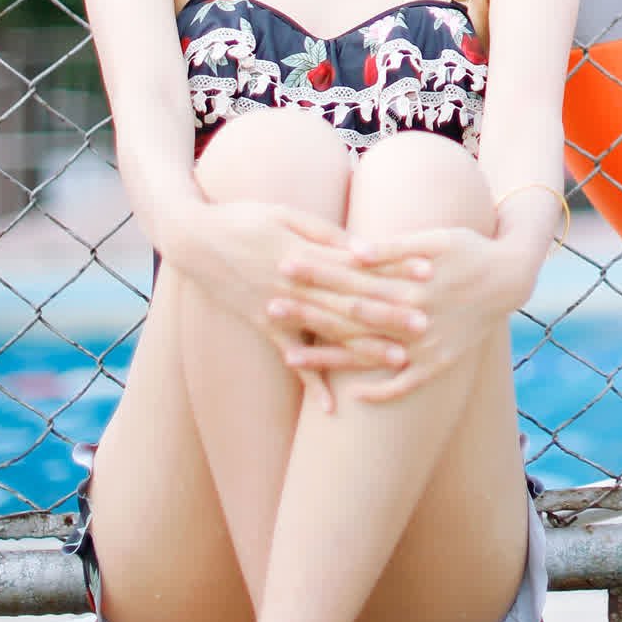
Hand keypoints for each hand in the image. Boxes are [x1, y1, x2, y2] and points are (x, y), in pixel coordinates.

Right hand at [165, 198, 427, 392]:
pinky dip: (310, 383)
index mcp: (305, 255)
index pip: (360, 266)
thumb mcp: (287, 214)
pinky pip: (292, 359)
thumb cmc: (244, 217)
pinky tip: (331, 408)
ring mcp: (279, 311)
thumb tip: (365, 250)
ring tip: (398, 360)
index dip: (394, 271)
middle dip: (390, 316)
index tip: (427, 274)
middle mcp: (295, 287)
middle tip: (427, 324)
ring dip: (363, 349)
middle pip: (351, 304)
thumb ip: (327, 235)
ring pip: (329, 335)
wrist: (193, 239)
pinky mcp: (265, 326)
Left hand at [279, 225, 511, 403]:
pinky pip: (405, 385)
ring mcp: (425, 347)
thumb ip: (392, 248)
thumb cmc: (468, 250)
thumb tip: (352, 251)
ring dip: (328, 357)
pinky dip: (381, 392)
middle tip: (271, 305)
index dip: (317, 275)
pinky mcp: (439, 364)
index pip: (350, 281)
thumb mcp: (434, 239)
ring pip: (368, 356)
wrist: (510, 279)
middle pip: (350, 318)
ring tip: (290, 356)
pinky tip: (353, 397)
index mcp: (408, 285)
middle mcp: (413, 320)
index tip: (284, 268)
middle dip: (310, 312)